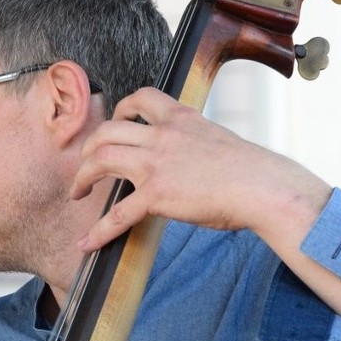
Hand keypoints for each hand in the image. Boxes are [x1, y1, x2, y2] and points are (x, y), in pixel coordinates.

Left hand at [72, 88, 329, 252]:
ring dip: (82, 177)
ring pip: (101, 160)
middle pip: (108, 131)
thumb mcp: (218, 138)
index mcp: (180, 117)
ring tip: (77, 192)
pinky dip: (99, 230)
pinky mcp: (157, 195)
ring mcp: (156, 164)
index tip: (115, 119)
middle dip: (89, 148)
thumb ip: (195, 140)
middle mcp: (162, 135)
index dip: (122, 107)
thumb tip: (191, 156)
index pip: (142, 97)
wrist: (263, 187)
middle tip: (85, 166)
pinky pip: (117, 214)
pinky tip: (87, 242)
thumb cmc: (250, 170)